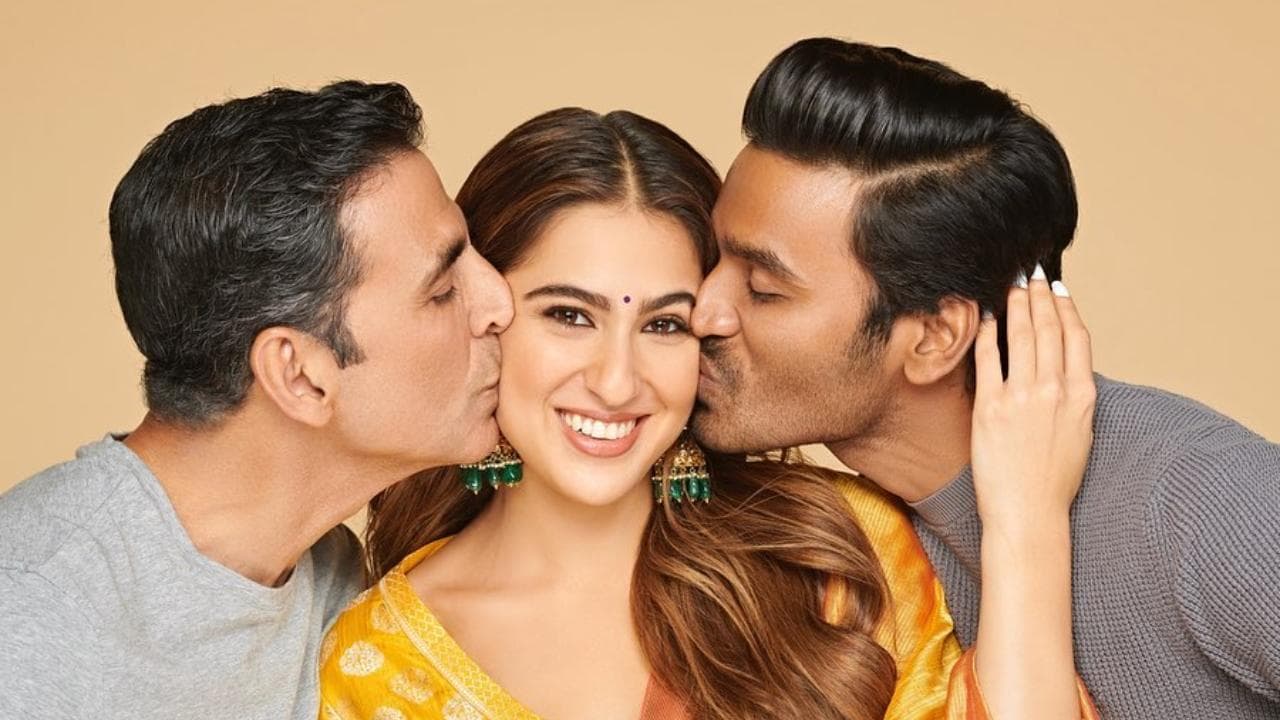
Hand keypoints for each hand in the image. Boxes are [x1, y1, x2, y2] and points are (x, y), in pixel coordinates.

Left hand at [970, 267, 1095, 534]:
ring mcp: (1022, 397)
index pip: (1076, 338)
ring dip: (1016, 306)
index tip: (1057, 290)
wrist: (1029, 513)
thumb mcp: (1081, 434)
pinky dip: (988, 334)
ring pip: (1021, 337)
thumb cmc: (1054, 481)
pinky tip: (986, 318)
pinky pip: (988, 360)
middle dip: (1038, 297)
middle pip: (1048, 329)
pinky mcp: (990, 407)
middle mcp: (1055, 391)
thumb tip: (1067, 371)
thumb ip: (1076, 398)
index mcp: (1082, 396)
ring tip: (1011, 287)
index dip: (1066, 309)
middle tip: (1030, 275)